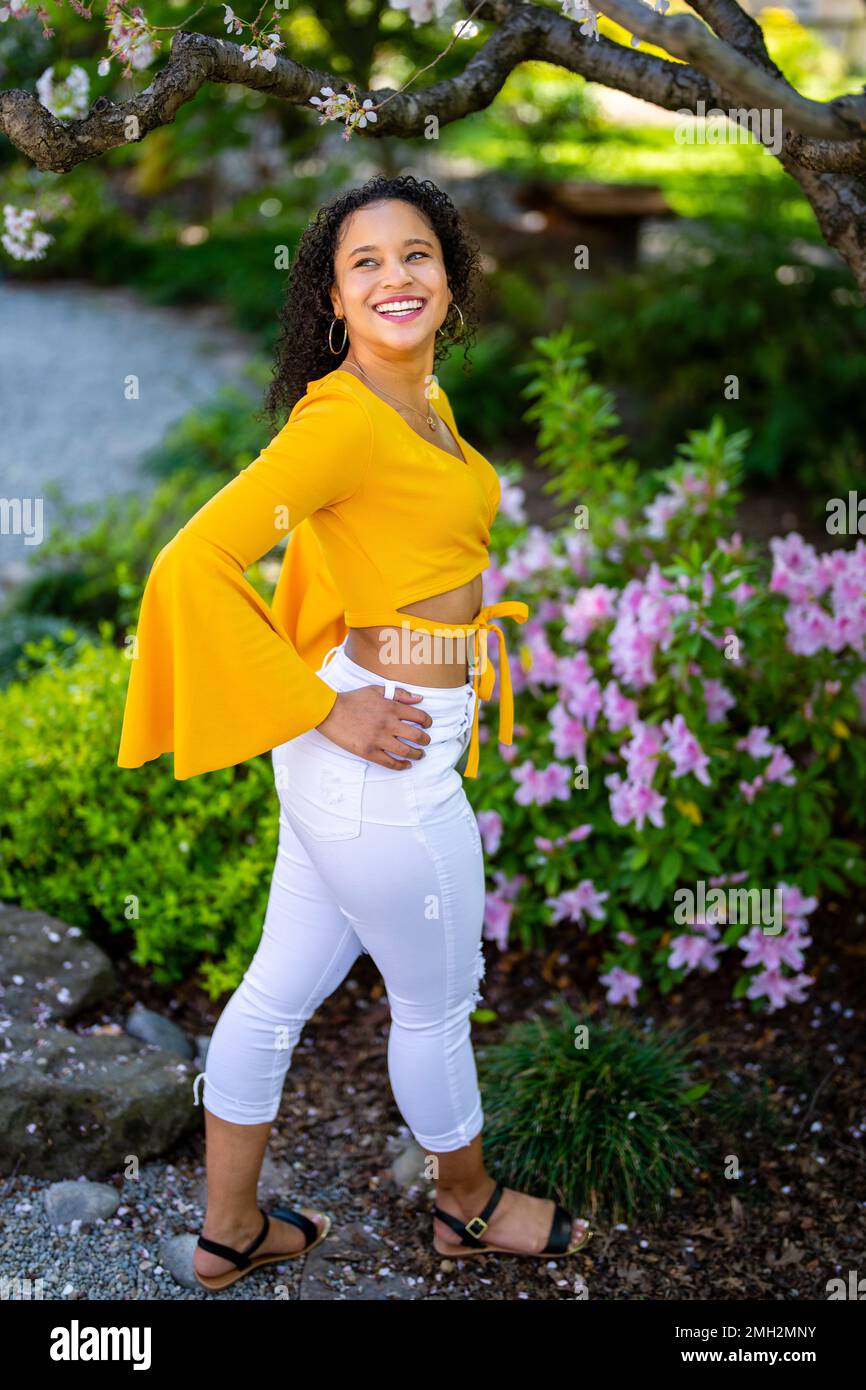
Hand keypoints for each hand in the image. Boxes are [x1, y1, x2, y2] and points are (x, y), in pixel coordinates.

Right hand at [315, 684, 431, 768]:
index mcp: (391, 707)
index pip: (419, 716)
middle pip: (416, 736)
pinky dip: (401, 765)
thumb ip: (399, 693)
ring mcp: (378, 739)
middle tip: (426, 742)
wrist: (329, 711)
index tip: (427, 725)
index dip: (427, 722)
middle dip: (425, 740)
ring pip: (406, 751)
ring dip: (417, 754)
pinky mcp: (368, 751)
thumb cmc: (352, 699)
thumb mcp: (376, 690)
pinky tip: (406, 765)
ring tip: (420, 755)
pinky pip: (389, 762)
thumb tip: (420, 698)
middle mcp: (388, 724)